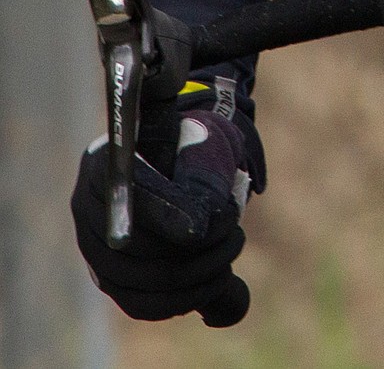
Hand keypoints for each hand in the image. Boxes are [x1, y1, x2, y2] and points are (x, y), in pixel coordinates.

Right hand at [71, 101, 257, 324]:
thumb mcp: (203, 140)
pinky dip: (185, 298)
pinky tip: (218, 280)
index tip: (207, 225)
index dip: (167, 214)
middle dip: (192, 247)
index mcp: (104, 160)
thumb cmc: (195, 145)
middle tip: (236, 234)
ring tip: (232, 247)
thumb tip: (197, 227)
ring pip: (139, 280)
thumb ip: (201, 169)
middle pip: (130, 247)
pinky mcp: (110, 279)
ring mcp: (93, 247)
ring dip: (196, 274)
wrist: (188, 160)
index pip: (126, 195)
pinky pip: (142, 303)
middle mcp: (87, 207)